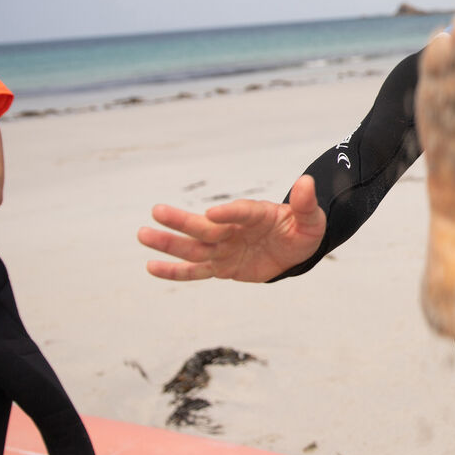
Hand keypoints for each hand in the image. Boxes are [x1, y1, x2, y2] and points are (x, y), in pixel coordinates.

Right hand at [138, 175, 327, 281]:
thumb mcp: (312, 220)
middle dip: (182, 221)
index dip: (229, 212)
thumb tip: (308, 182)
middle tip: (157, 211)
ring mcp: (225, 248)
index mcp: (256, 214)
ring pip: (193, 248)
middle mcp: (234, 229)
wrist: (295, 248)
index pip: (241, 212)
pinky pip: (196, 271)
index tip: (212, 213)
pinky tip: (152, 267)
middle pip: (206, 227)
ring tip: (143, 234)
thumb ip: (306, 204)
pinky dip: (175, 272)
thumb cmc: (302, 230)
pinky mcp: (221, 267)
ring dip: (169, 243)